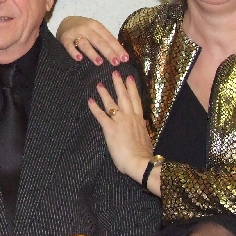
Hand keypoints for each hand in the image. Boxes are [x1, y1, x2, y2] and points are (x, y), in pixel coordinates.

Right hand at [57, 16, 128, 65]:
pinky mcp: (65, 38)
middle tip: (116, 62)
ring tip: (100, 62)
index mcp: (97, 26)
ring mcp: (75, 33)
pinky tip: (79, 59)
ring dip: (92, 53)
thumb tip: (120, 55)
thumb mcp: (95, 31)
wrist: (65, 23)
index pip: (109, 38)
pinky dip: (74, 52)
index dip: (117, 48)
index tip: (125, 59)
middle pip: (99, 41)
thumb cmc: (84, 30)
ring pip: (85, 44)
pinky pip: (69, 46)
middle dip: (108, 52)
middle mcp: (86, 28)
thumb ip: (105, 40)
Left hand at [88, 71, 156, 193]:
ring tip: (100, 83)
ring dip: (105, 92)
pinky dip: (95, 107)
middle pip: (125, 97)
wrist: (140, 162)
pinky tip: (90, 100)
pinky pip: (101, 115)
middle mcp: (130, 117)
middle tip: (115, 72)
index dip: (132, 89)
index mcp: (140, 120)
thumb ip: (143, 130)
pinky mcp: (110, 129)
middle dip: (119, 84)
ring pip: (112, 103)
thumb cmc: (143, 155)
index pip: (136, 101)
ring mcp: (120, 122)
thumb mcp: (146, 139)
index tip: (130, 78)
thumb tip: (144, 125)